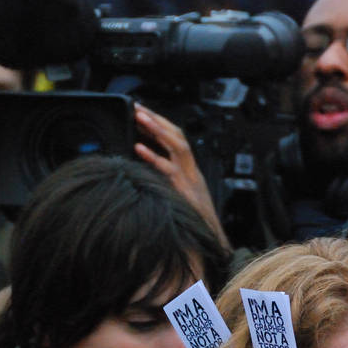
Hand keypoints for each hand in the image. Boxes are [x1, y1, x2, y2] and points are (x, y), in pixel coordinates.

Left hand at [133, 103, 229, 249]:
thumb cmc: (193, 221)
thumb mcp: (180, 197)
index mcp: (190, 170)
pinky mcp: (184, 189)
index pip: (177, 138)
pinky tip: (139, 147)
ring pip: (177, 146)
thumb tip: (143, 170)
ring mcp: (189, 178)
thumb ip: (167, 181)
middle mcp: (192, 171)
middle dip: (158, 119)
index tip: (144, 112)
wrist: (210, 240)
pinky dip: (154, 156)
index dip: (162, 123)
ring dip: (158, 130)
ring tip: (140, 118)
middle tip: (138, 107)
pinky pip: (169, 169)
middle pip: (178, 136)